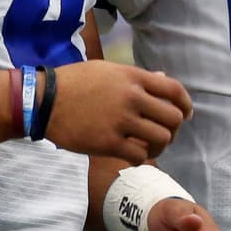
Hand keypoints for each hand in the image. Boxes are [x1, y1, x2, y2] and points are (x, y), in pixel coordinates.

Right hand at [45, 62, 191, 163]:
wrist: (44, 101)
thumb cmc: (74, 82)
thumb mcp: (107, 70)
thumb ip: (136, 77)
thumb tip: (162, 77)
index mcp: (132, 77)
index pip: (174, 89)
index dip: (186, 104)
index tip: (186, 114)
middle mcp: (132, 97)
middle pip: (173, 117)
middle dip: (174, 129)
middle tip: (165, 135)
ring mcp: (121, 121)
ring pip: (161, 139)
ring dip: (160, 146)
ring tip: (149, 147)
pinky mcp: (108, 143)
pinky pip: (140, 156)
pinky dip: (141, 159)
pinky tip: (133, 156)